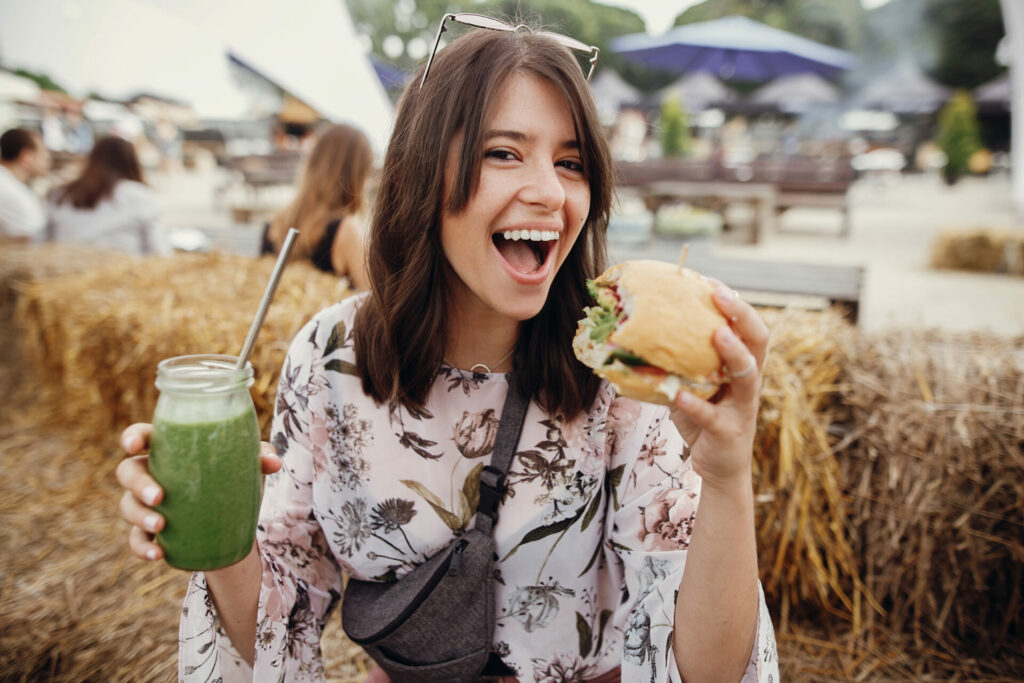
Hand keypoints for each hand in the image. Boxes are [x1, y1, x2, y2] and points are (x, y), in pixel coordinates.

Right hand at [116, 423, 282, 561]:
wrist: (233, 524)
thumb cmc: (233, 479)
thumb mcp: (247, 466)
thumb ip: (259, 456)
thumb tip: (273, 462)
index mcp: (170, 450)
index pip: (143, 436)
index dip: (132, 437)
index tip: (131, 444)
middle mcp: (152, 474)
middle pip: (128, 471)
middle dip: (139, 483)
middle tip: (159, 496)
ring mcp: (147, 504)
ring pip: (128, 506)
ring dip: (140, 516)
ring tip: (161, 525)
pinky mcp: (150, 532)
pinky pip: (136, 539)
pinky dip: (143, 547)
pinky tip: (158, 553)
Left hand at [669, 286, 767, 489]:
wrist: (719, 468)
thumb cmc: (704, 419)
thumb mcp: (691, 385)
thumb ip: (676, 363)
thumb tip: (637, 335)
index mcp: (742, 367)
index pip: (748, 327)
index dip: (735, 304)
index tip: (712, 281)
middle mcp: (749, 383)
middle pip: (758, 342)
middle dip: (743, 315)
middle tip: (722, 294)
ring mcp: (742, 408)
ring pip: (748, 376)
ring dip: (734, 353)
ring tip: (717, 334)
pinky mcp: (728, 432)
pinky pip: (713, 416)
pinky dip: (697, 404)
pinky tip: (680, 394)